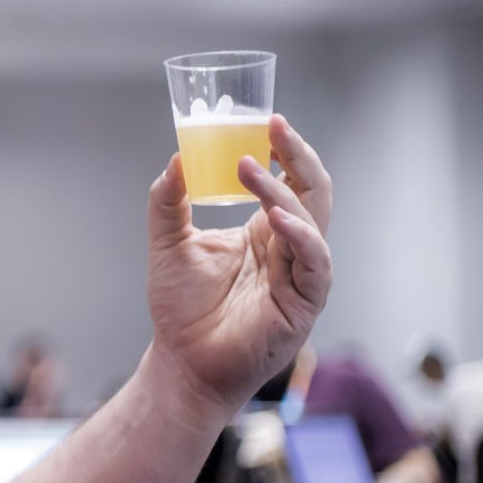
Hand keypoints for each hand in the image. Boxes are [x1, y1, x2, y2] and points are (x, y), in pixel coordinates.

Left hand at [145, 115, 332, 411]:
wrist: (182, 362)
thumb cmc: (181, 309)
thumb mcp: (168, 245)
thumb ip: (169, 203)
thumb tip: (175, 159)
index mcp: (264, 231)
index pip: (289, 181)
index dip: (284, 150)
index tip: (266, 119)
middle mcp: (288, 248)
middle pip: (312, 191)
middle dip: (297, 155)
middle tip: (274, 126)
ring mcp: (301, 275)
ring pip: (311, 219)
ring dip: (283, 190)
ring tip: (249, 165)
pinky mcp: (304, 303)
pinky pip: (314, 263)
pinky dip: (299, 236)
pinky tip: (275, 218)